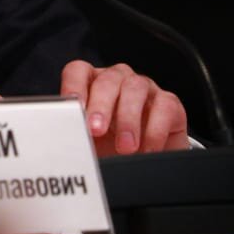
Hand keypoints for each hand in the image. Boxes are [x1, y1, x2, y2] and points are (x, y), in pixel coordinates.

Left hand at [60, 60, 188, 155]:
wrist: (144, 161)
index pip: (78, 71)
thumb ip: (76, 134)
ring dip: (128, 118)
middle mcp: (118, 80)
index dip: (73, 85)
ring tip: (125, 147)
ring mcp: (145, 88)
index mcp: (92, 83)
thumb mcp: (91, 141)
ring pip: (135, 88)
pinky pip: (164, 107)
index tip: (71, 106)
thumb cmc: (111, 146)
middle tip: (95, 130)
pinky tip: (147, 150)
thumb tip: (63, 141)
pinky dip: (155, 131)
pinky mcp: (169, 103)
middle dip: (100, 105)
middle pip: (107, 80)